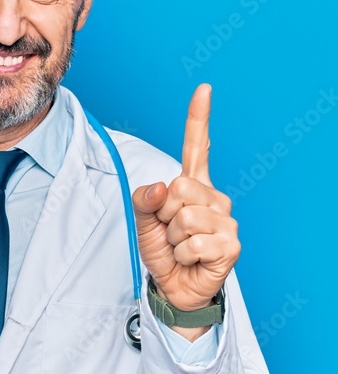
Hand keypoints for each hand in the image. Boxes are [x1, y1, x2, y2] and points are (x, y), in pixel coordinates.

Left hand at [132, 84, 238, 338]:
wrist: (173, 285)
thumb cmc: (162, 248)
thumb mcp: (143, 219)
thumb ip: (145, 199)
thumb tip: (162, 187)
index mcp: (193, 185)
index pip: (197, 147)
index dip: (199, 118)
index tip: (203, 89)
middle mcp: (213, 197)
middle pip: (180, 188)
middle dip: (163, 213)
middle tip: (168, 230)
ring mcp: (225, 220)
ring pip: (185, 218)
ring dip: (172, 238)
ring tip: (179, 246)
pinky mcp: (230, 245)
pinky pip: (194, 242)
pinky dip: (182, 254)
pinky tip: (190, 258)